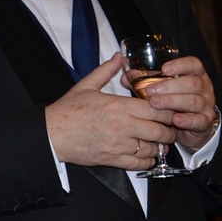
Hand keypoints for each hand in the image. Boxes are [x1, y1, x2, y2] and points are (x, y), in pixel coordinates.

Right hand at [47, 53, 174, 169]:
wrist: (51, 134)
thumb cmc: (68, 110)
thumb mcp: (86, 86)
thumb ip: (105, 71)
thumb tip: (118, 57)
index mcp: (118, 106)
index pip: (156, 110)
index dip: (168, 112)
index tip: (170, 112)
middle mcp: (122, 126)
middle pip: (160, 131)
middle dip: (169, 131)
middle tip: (170, 129)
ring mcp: (118, 145)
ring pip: (152, 148)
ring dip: (160, 146)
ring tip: (160, 143)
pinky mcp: (113, 159)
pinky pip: (140, 163)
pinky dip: (148, 161)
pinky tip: (148, 155)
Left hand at [137, 55, 217, 151]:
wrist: (192, 124)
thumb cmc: (175, 99)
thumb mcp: (163, 87)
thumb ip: (147, 80)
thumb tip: (125, 77)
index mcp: (195, 75)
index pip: (194, 64)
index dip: (181, 65)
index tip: (164, 69)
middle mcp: (204, 88)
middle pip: (191, 83)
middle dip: (169, 86)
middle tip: (149, 90)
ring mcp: (206, 105)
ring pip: (193, 101)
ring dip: (173, 102)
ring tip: (155, 103)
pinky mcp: (205, 122)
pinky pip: (199, 121)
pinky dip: (187, 120)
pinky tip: (176, 120)